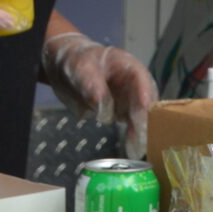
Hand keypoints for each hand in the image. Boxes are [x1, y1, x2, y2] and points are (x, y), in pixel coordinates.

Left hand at [42, 32, 159, 150]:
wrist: (66, 66)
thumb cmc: (76, 60)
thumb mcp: (80, 68)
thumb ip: (90, 85)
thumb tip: (100, 104)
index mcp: (129, 67)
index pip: (141, 82)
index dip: (144, 97)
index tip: (143, 114)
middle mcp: (135, 84)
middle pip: (145, 104)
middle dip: (144, 122)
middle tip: (141, 142)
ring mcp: (129, 99)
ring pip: (140, 117)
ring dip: (139, 133)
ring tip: (136, 150)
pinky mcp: (122, 111)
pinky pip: (131, 125)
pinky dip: (132, 136)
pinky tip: (132, 149)